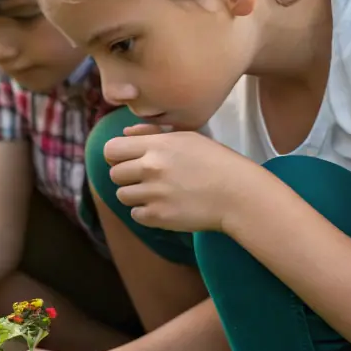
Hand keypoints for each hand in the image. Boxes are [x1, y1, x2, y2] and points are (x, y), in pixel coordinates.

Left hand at [103, 123, 257, 232]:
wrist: (239, 194)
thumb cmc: (216, 162)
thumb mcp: (187, 137)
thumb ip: (152, 133)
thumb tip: (125, 134)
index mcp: (156, 145)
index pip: (111, 149)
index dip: (116, 156)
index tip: (126, 160)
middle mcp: (151, 168)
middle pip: (114, 174)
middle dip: (127, 176)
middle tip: (147, 179)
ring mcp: (153, 194)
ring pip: (122, 195)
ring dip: (136, 195)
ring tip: (158, 193)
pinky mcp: (159, 216)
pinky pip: (136, 215)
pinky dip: (146, 213)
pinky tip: (164, 206)